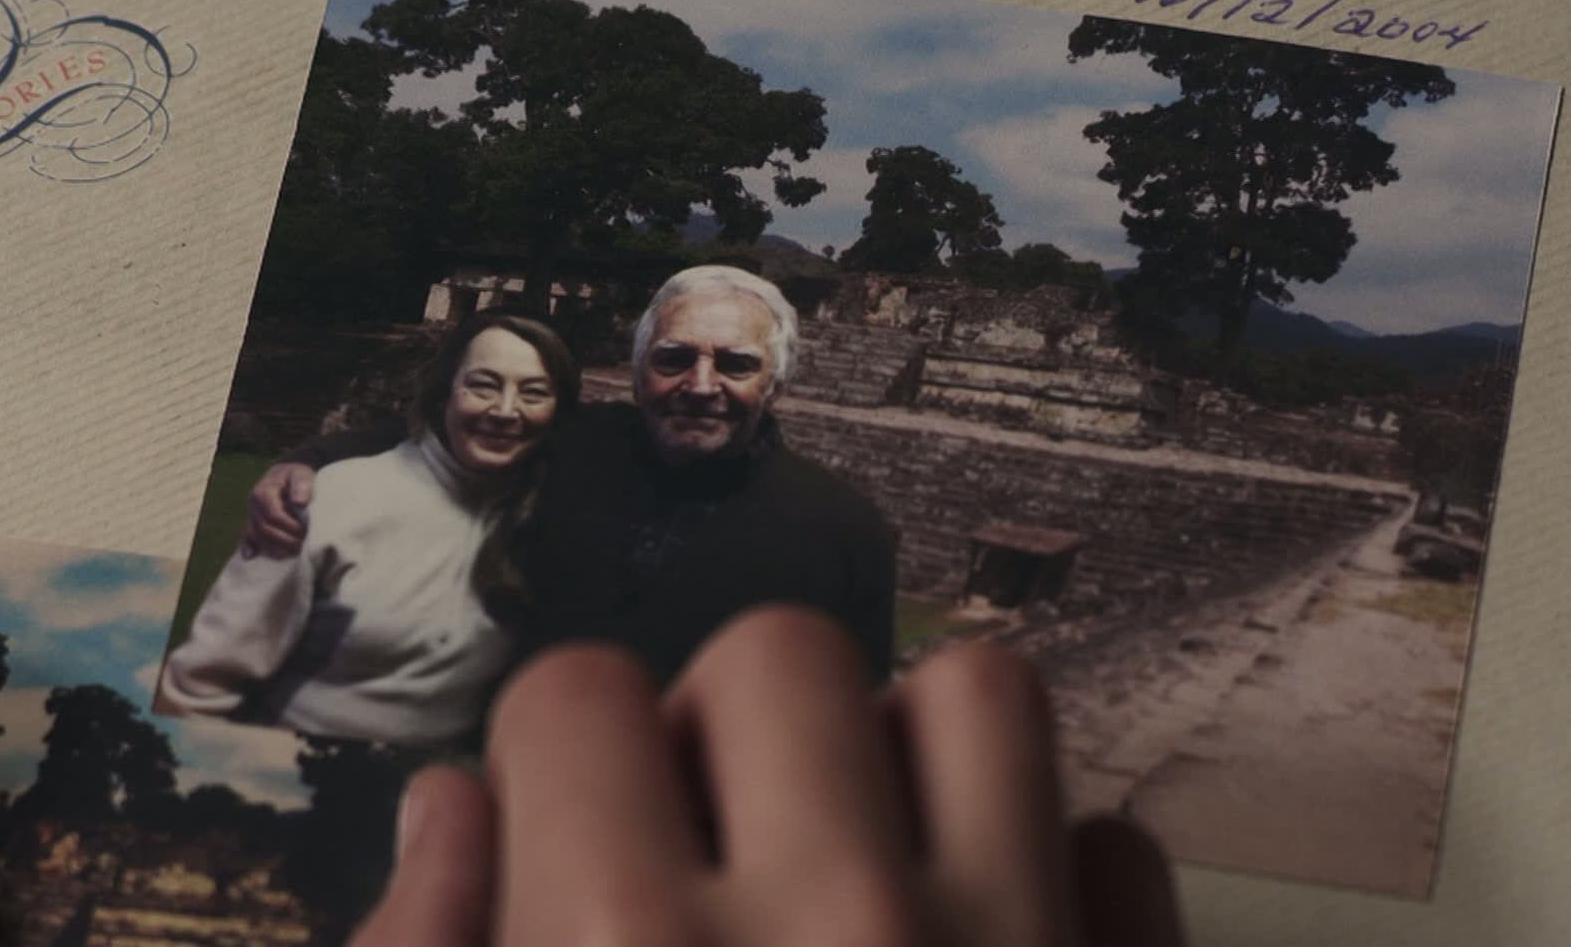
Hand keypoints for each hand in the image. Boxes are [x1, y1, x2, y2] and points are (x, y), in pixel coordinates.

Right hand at [242, 462, 315, 557]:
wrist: (286, 475)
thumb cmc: (296, 475)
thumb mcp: (301, 474)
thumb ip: (302, 484)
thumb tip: (300, 501)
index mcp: (263, 492)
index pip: (274, 515)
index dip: (290, 526)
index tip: (306, 531)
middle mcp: (253, 504)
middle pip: (265, 528)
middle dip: (285, 539)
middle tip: (303, 545)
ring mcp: (251, 514)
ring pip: (257, 536)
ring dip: (275, 547)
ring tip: (293, 552)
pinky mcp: (252, 522)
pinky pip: (246, 536)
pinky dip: (249, 546)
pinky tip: (251, 556)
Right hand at [353, 607, 1184, 945]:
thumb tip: (450, 815)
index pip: (573, 699)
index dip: (560, 761)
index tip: (577, 830)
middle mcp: (837, 943)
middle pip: (776, 653)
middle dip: (726, 735)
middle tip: (717, 855)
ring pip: (980, 688)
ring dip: (909, 750)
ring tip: (865, 852)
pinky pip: (1119, 847)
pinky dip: (1057, 879)